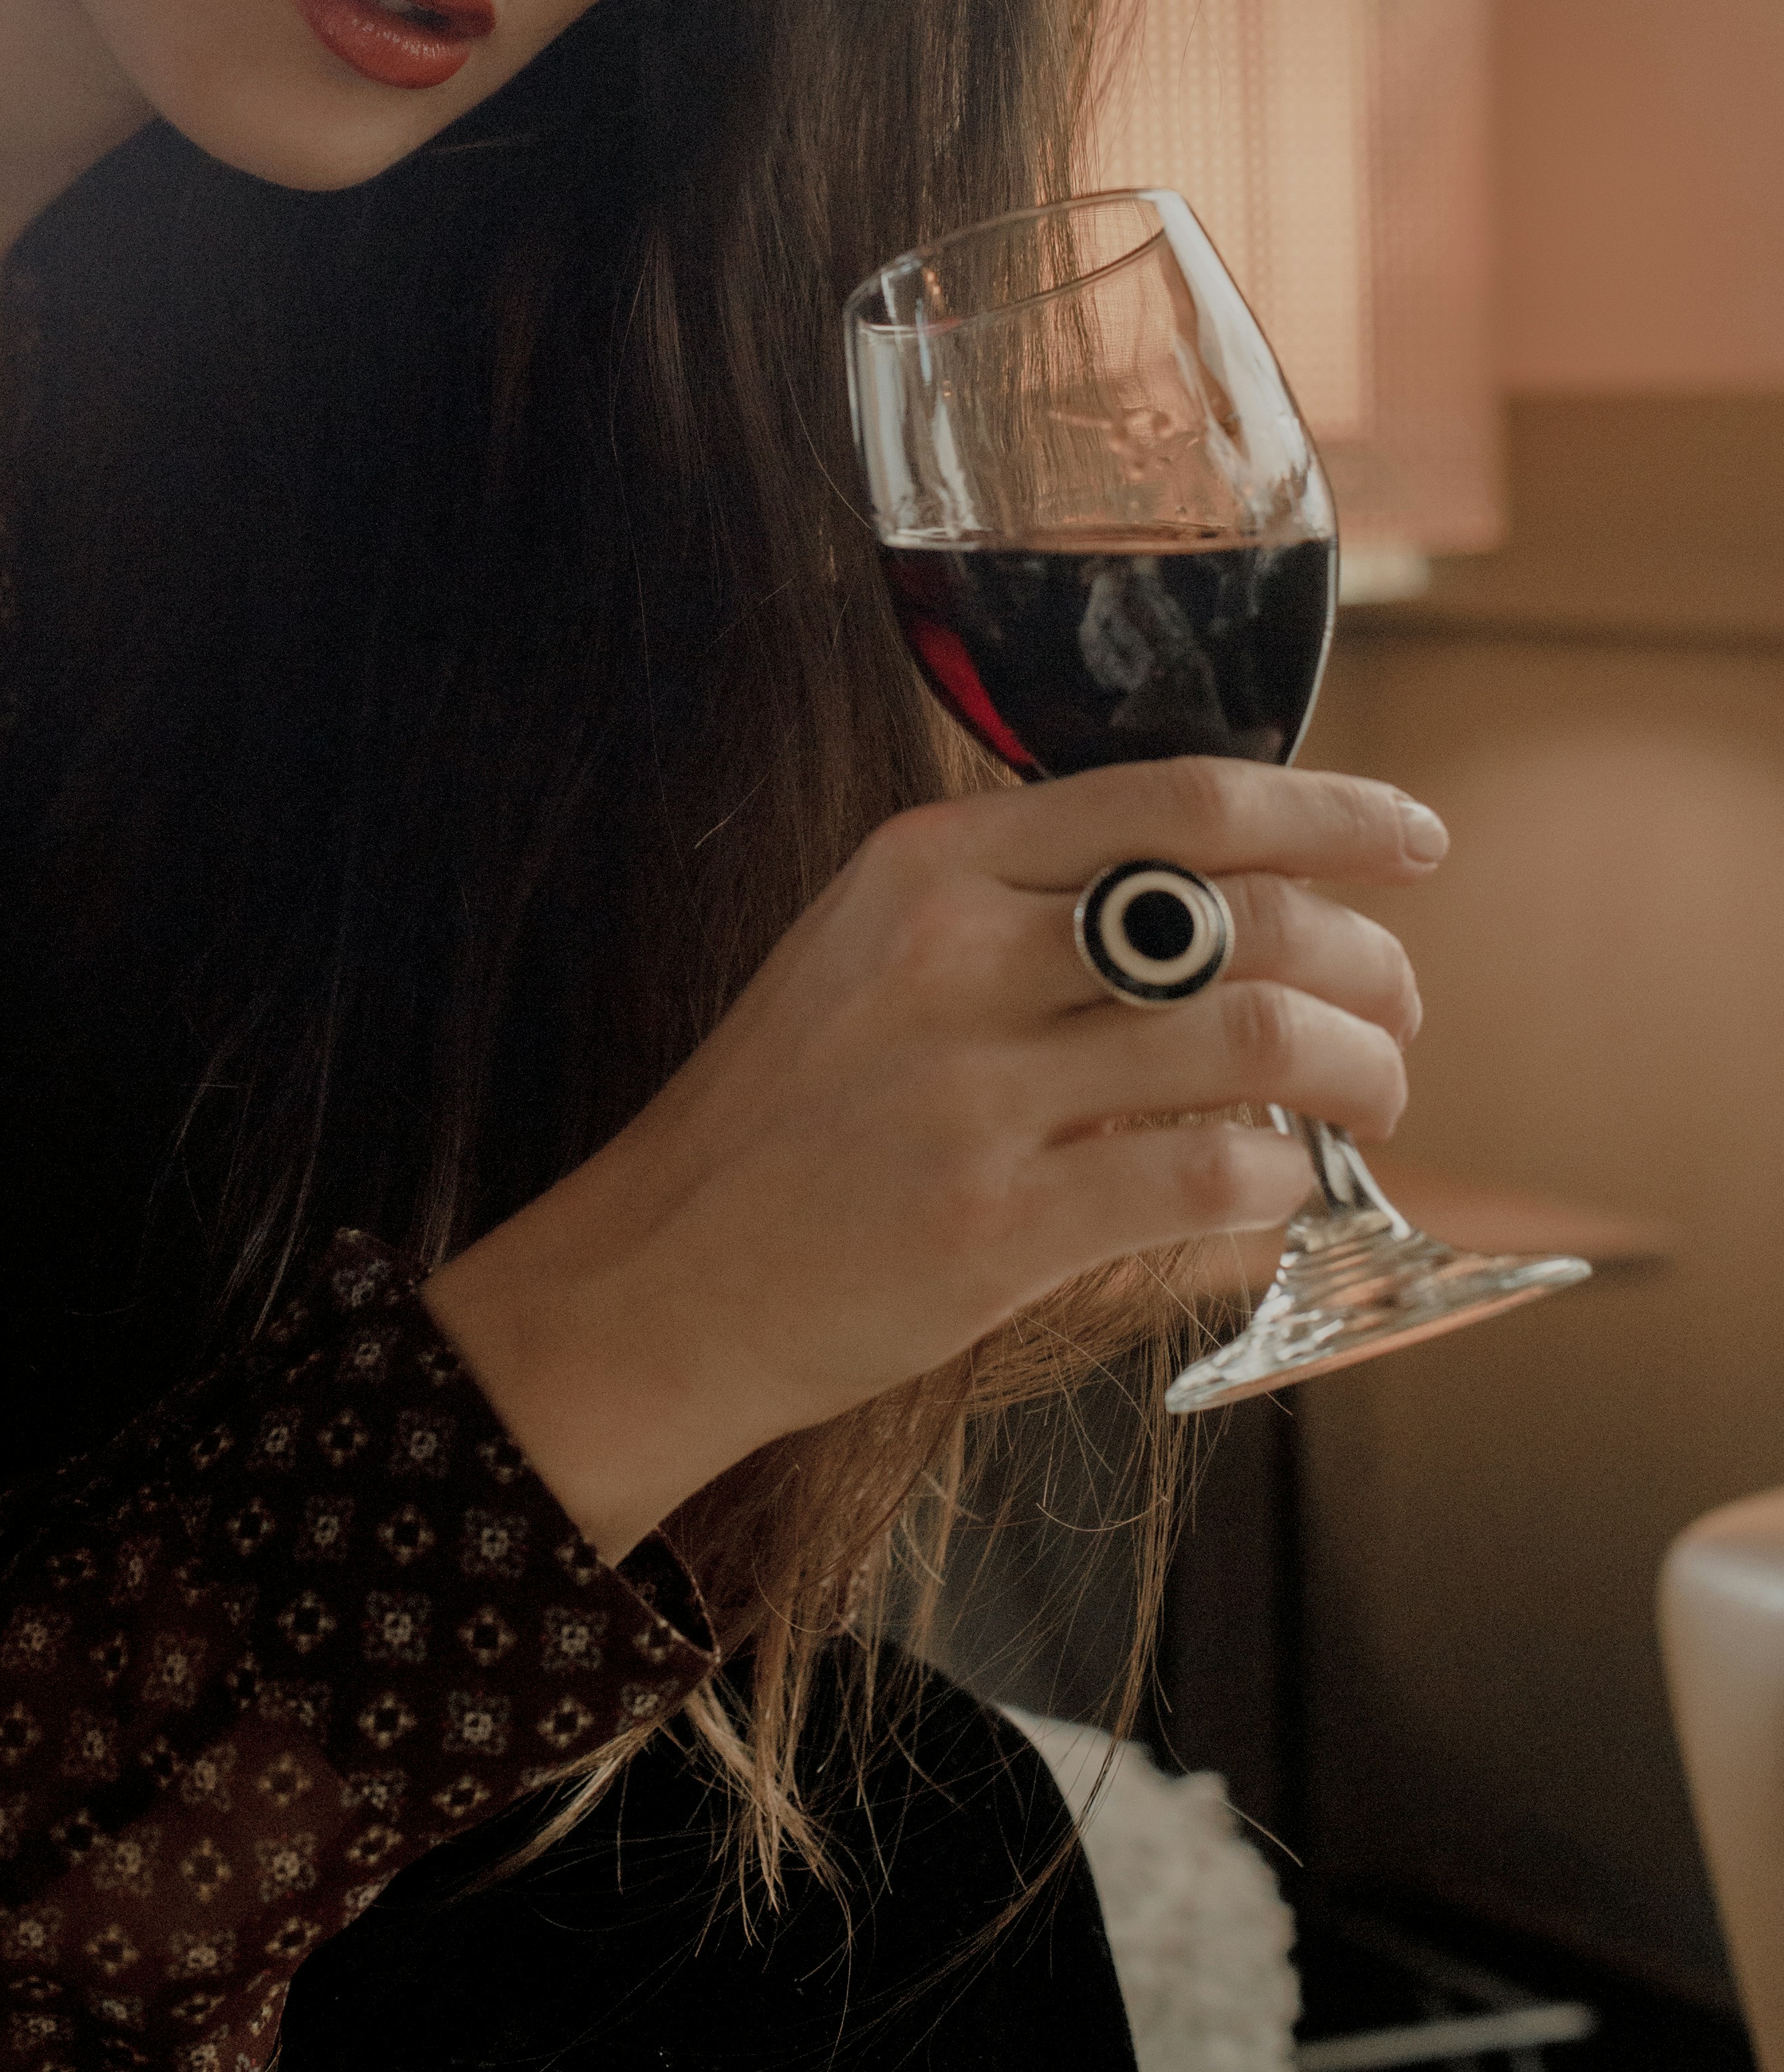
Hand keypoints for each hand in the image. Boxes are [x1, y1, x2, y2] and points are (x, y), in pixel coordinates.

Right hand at [422, 759, 1438, 1560]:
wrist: (662, 1272)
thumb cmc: (790, 1114)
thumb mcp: (871, 947)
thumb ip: (1017, 901)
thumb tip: (1220, 896)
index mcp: (930, 861)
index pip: (1176, 799)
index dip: (1324, 811)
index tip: (1408, 837)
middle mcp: (955, 952)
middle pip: (1243, 916)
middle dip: (1366, 962)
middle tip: (1396, 1007)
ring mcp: (973, 1089)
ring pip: (1255, 1039)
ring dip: (1358, 1069)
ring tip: (1371, 1096)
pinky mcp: (996, 1221)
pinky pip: (1209, 1174)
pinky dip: (1280, 1178)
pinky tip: (1275, 1185)